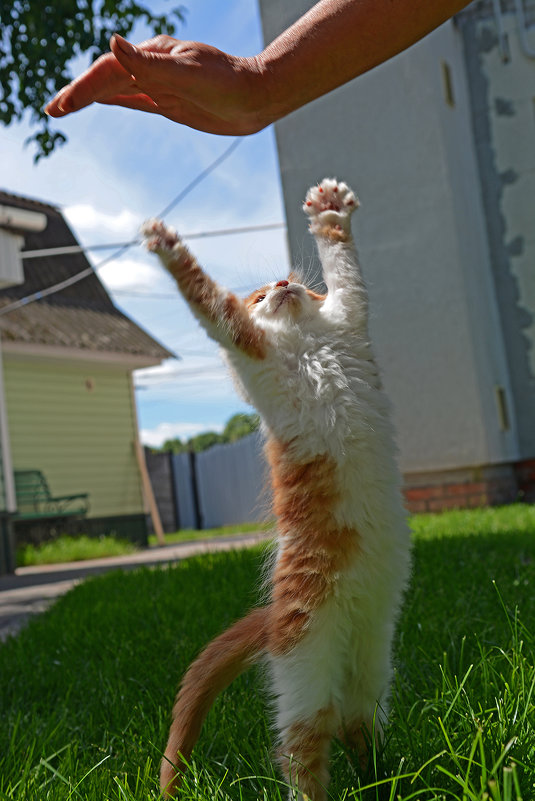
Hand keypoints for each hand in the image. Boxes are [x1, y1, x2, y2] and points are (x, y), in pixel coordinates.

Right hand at [45, 34, 271, 134]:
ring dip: (90, 98)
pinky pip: (134, 99)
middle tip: (51, 110)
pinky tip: (101, 103)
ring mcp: (159, 84)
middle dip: (78, 94)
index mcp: (153, 57)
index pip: (109, 72)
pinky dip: (113, 100)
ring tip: (64, 108)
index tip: (62, 106)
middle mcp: (152, 68)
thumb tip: (112, 44)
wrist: (258, 97)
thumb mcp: (189, 73)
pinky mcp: (169, 100)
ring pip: (116, 90)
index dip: (84, 89)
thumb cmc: (229, 83)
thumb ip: (149, 64)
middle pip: (105, 80)